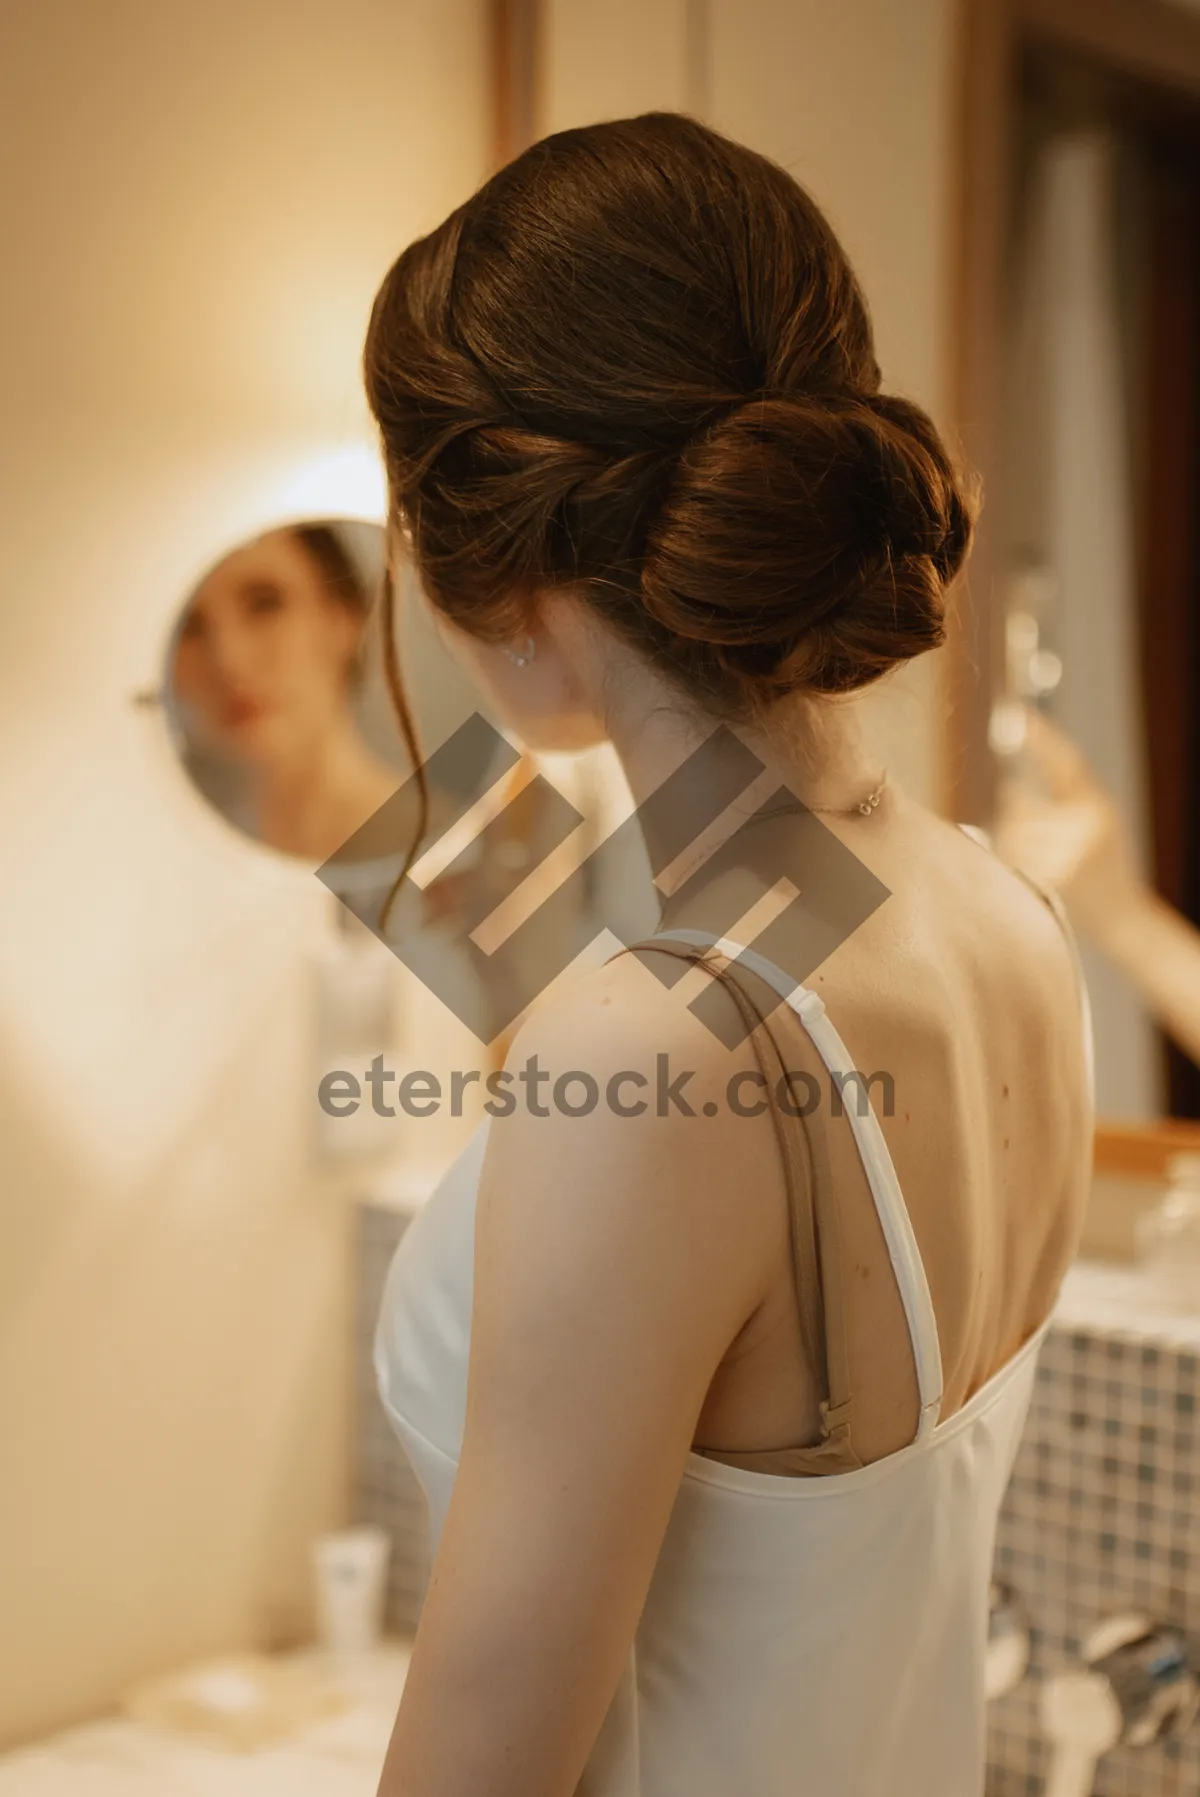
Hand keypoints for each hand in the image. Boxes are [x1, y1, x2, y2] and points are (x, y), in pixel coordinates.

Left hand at [991, 708, 1144, 941]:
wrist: (1123, 918)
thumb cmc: (1104, 867)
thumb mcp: (1098, 823)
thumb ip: (1063, 799)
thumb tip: (1009, 785)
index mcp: (1097, 807)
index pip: (1067, 764)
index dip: (1043, 739)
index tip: (1019, 715)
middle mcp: (1084, 827)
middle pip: (1016, 808)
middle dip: (1018, 824)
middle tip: (1044, 847)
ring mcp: (1067, 855)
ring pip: (1008, 835)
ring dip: (1014, 848)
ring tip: (1047, 866)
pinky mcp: (1050, 880)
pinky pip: (1009, 861)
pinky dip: (1013, 868)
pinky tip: (1039, 880)